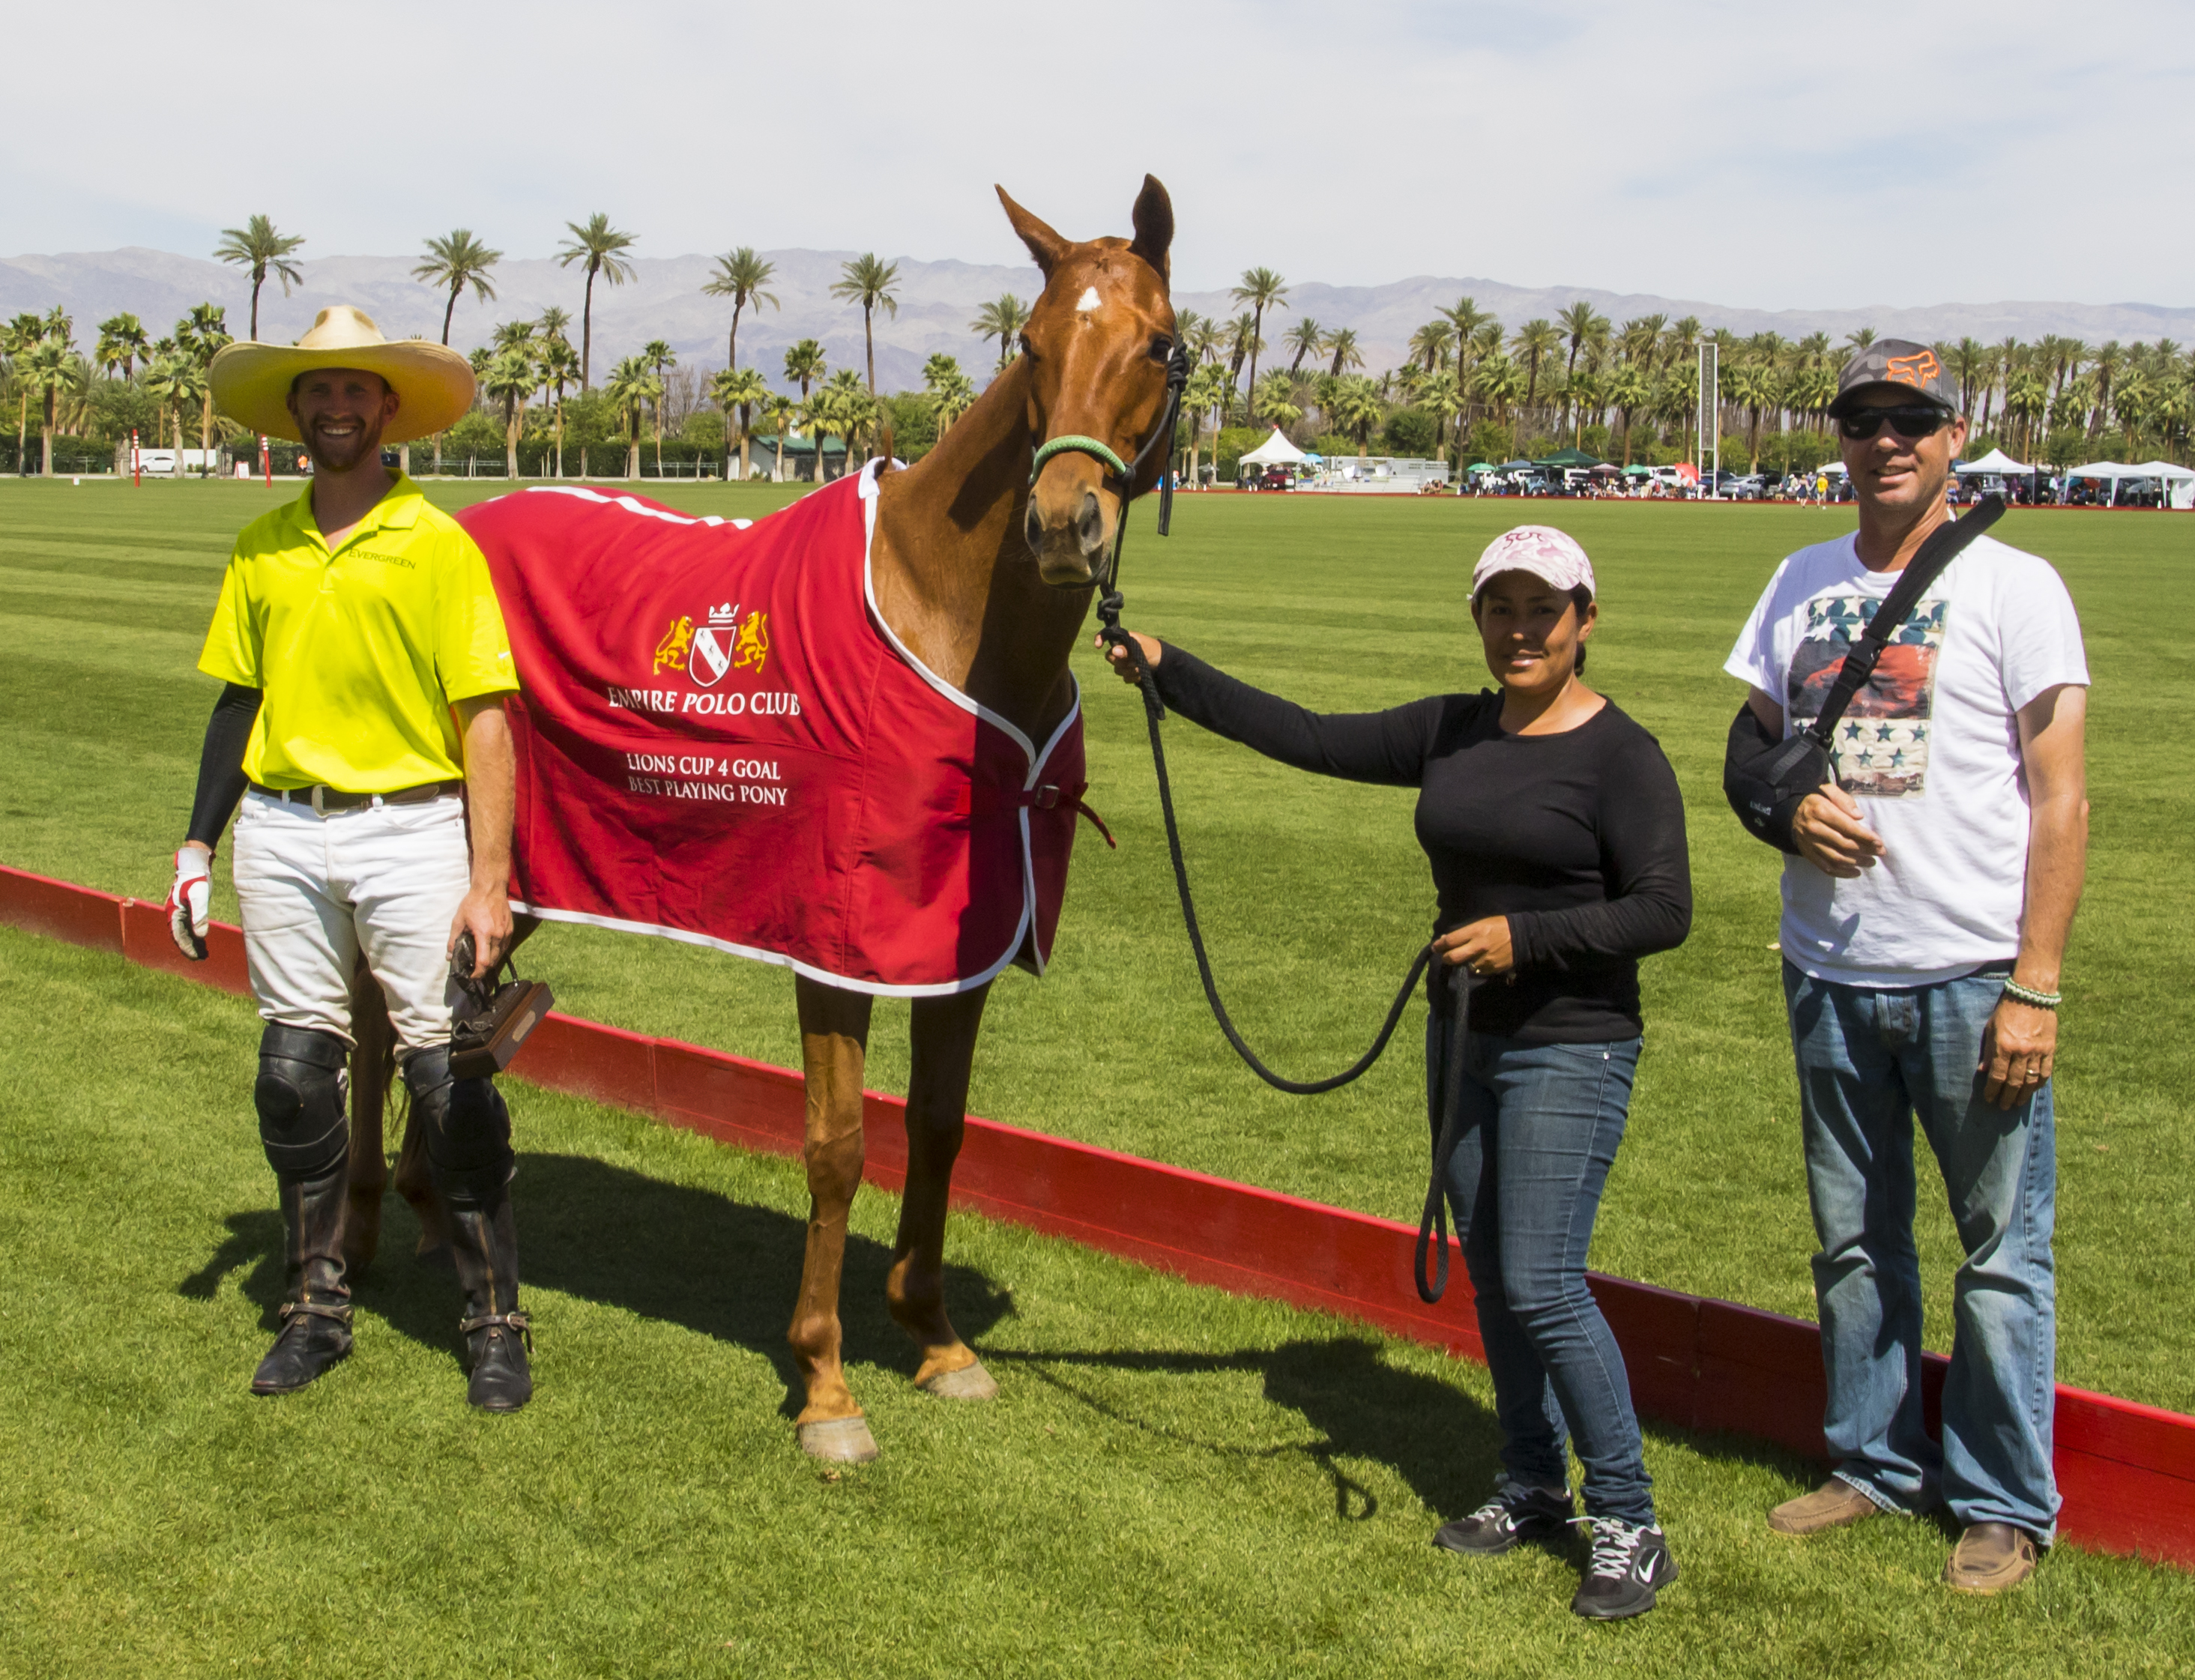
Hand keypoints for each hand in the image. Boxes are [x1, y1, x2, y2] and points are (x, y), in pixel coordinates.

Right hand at [166, 843, 211, 960]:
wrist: (196, 867)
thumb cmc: (196, 881)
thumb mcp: (198, 898)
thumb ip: (199, 916)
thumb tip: (200, 935)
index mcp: (173, 913)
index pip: (178, 935)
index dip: (185, 947)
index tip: (194, 957)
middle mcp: (175, 915)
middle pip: (181, 936)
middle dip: (189, 948)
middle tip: (200, 959)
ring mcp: (182, 913)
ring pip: (186, 933)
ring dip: (193, 943)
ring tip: (204, 954)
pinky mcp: (190, 910)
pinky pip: (191, 927)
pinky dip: (196, 936)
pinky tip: (203, 943)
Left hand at [447, 885, 513, 981]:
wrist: (490, 889)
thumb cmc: (473, 903)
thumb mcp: (458, 920)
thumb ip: (453, 940)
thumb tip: (449, 956)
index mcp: (484, 934)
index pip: (484, 962)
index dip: (477, 973)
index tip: (471, 977)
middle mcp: (498, 936)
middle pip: (493, 962)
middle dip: (483, 969)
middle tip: (474, 971)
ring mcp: (506, 933)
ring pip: (500, 956)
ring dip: (491, 961)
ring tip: (481, 961)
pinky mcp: (510, 930)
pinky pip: (505, 947)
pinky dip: (497, 952)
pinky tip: (489, 950)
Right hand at [1096, 631, 1161, 684]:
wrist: (1163, 663)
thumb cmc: (1153, 650)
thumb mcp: (1142, 648)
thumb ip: (1128, 650)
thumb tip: (1114, 651)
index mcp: (1123, 639)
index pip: (1106, 636)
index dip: (1099, 638)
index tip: (1098, 645)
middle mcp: (1121, 650)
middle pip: (1110, 657)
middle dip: (1121, 662)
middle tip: (1134, 662)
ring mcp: (1124, 662)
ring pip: (1117, 670)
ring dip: (1129, 671)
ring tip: (1140, 669)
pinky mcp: (1128, 672)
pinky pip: (1124, 678)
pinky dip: (1132, 678)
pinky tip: (1140, 675)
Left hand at [1434, 916, 1513, 978]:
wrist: (1522, 937)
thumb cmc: (1499, 926)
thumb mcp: (1481, 923)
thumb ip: (1464, 932)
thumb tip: (1446, 940)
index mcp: (1475, 931)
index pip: (1450, 941)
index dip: (1439, 945)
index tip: (1435, 947)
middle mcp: (1478, 946)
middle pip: (1453, 957)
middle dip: (1446, 957)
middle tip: (1445, 956)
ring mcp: (1484, 959)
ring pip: (1463, 966)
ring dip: (1461, 964)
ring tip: (1464, 958)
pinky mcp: (1491, 969)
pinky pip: (1476, 971)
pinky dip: (1473, 968)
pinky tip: (1476, 961)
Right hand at [1793, 784, 1885, 877]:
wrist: (1790, 813)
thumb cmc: (1816, 801)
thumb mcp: (1828, 791)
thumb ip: (1844, 800)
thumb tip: (1859, 816)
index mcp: (1822, 812)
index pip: (1848, 828)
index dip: (1866, 837)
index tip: (1880, 842)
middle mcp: (1815, 829)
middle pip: (1844, 845)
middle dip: (1866, 851)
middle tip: (1880, 853)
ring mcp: (1810, 844)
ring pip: (1836, 859)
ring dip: (1857, 863)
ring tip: (1870, 862)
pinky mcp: (1808, 854)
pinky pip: (1826, 867)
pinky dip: (1842, 873)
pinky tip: (1855, 872)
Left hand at [1980, 994, 2057, 1110]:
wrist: (2032, 995)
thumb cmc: (2006, 1010)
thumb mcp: (1991, 1029)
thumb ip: (1988, 1052)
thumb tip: (1984, 1072)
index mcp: (2004, 1046)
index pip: (1997, 1076)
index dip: (1993, 1090)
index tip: (1989, 1099)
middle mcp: (2021, 1051)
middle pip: (2014, 1082)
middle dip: (2007, 1097)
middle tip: (2003, 1107)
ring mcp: (2038, 1051)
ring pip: (2031, 1080)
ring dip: (2023, 1094)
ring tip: (2017, 1103)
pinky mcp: (2050, 1049)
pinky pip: (2046, 1072)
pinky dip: (2039, 1083)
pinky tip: (2033, 1090)